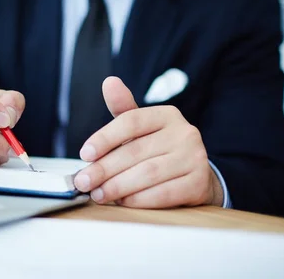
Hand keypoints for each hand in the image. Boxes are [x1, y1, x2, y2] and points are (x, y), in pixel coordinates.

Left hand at [73, 77, 223, 207]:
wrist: (195, 175)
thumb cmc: (159, 149)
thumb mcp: (141, 128)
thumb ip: (122, 109)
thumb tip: (109, 82)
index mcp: (167, 115)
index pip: (131, 121)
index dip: (104, 138)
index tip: (84, 154)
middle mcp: (185, 133)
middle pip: (136, 151)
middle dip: (104, 169)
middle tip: (84, 181)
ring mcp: (195, 158)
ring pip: (148, 174)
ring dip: (118, 186)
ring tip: (98, 194)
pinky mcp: (199, 183)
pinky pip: (163, 194)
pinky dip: (138, 200)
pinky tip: (122, 202)